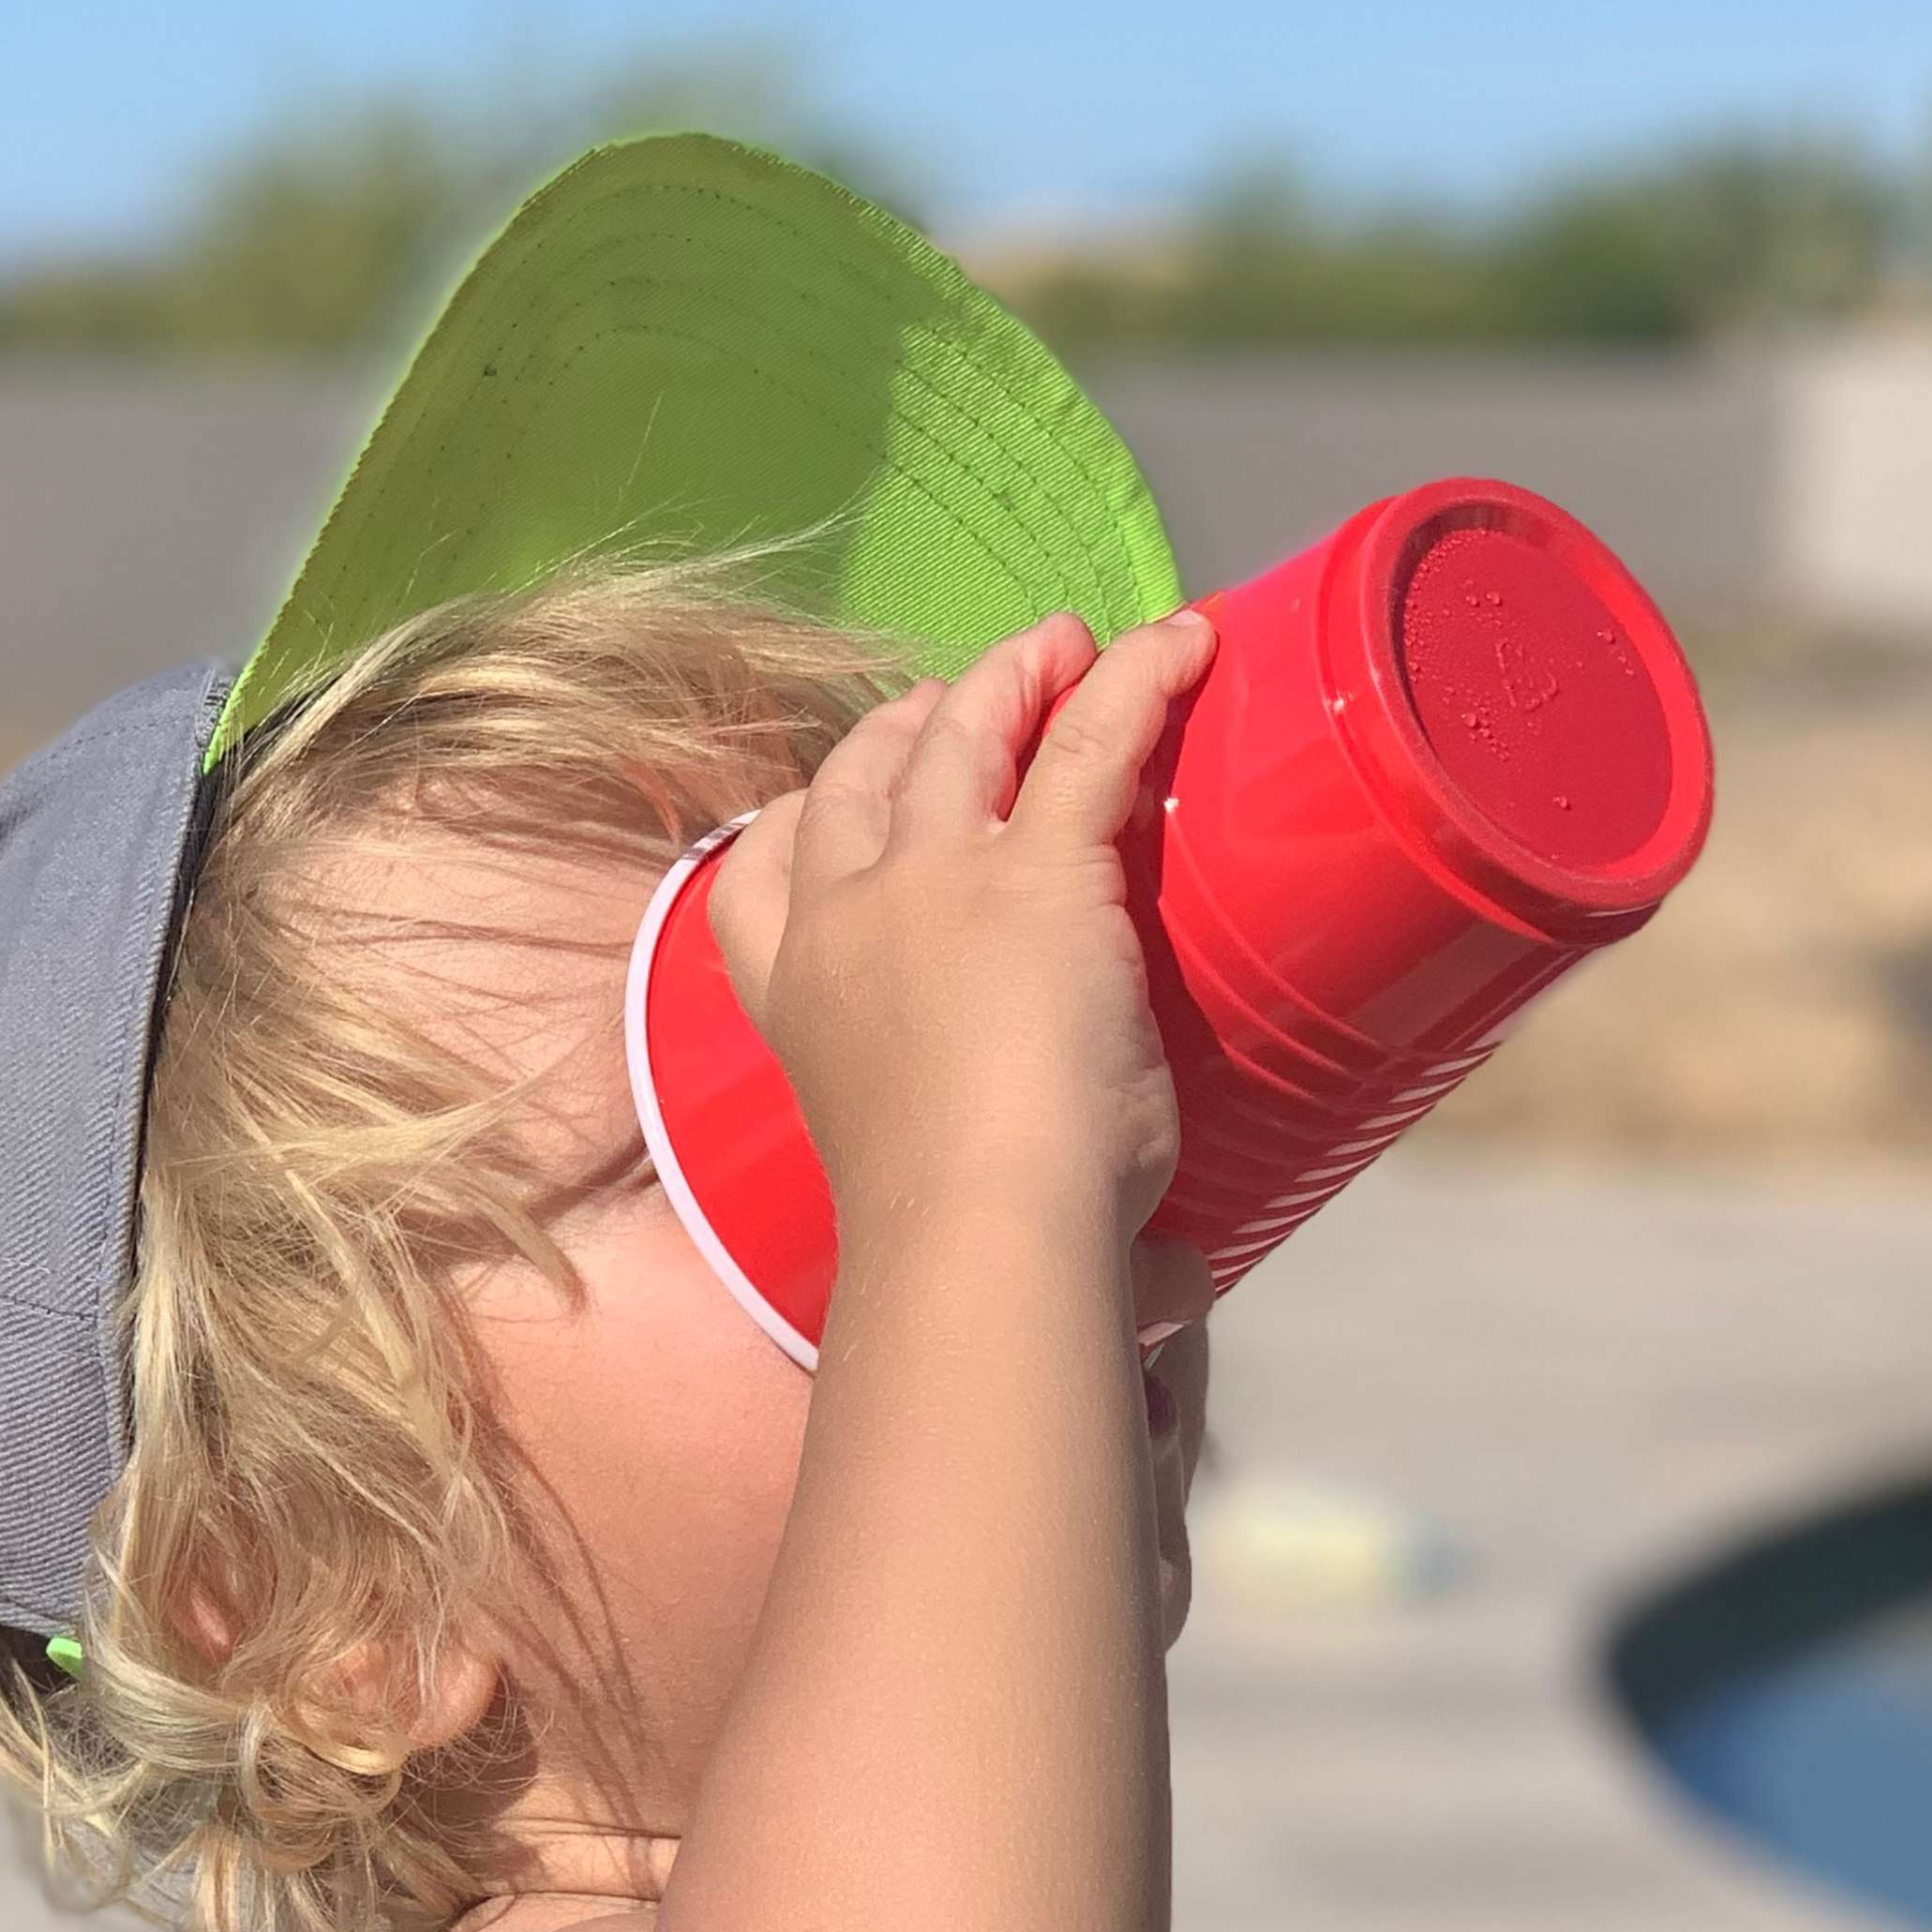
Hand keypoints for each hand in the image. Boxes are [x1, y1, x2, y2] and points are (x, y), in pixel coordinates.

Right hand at [705, 606, 1215, 1262]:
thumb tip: (1174, 1289)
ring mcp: (938, 882)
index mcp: (799, 1002)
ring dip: (1005, 679)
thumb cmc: (969, 1234)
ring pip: (961, 741)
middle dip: (902, 730)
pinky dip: (1131, 682)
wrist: (981, 1222)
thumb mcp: (952, 1186)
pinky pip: (1086, 742)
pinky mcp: (1044, 869)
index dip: (788, 824)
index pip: (754, 884)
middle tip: (955, 697)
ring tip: (1057, 642)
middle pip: (857, 787)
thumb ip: (1003, 1193)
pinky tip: (1178, 644)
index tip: (825, 795)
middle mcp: (849, 920)